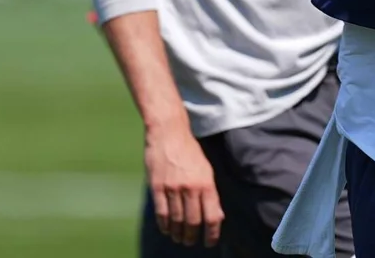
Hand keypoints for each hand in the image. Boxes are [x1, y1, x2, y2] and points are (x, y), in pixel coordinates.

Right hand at [145, 124, 224, 247]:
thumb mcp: (206, 169)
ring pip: (176, 220)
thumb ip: (211, 193)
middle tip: (191, 242)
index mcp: (206, 183)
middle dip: (192, 236)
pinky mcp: (157, 186)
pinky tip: (166, 229)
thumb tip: (217, 216)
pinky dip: (164, 225)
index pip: (212, 216)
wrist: (169, 132)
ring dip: (178, 233)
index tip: (210, 242)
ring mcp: (173, 187)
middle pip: (193, 222)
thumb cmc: (189, 151)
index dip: (212, 233)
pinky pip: (161, 212)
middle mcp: (191, 187)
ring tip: (179, 238)